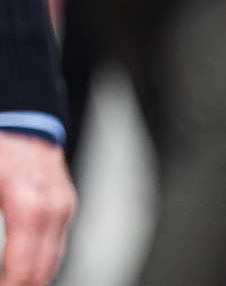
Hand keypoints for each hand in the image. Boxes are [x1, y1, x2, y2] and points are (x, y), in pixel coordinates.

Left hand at [0, 131, 73, 285]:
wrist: (22, 113)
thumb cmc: (0, 147)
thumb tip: (1, 261)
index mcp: (29, 206)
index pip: (23, 270)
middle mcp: (53, 207)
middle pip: (42, 270)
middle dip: (24, 285)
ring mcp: (62, 204)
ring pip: (52, 260)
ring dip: (32, 278)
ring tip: (13, 283)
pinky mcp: (62, 201)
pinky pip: (54, 242)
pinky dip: (39, 262)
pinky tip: (24, 271)